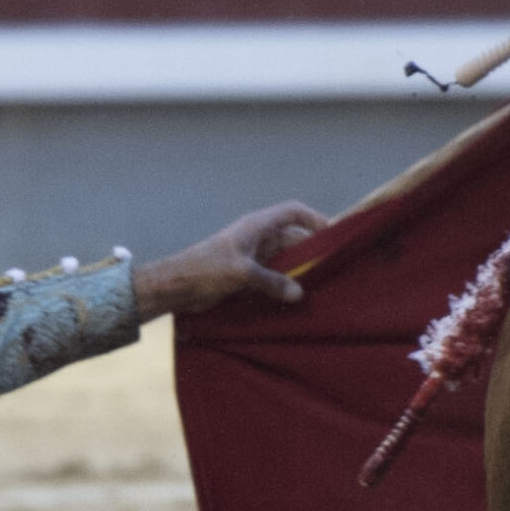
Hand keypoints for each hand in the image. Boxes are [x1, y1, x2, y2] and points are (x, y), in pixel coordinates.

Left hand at [129, 202, 327, 318]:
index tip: (333, 233)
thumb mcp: (242, 273)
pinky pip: (274, 276)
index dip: (314, 218)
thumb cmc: (205, 269)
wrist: (176, 286)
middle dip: (311, 251)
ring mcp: (253, 257)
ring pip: (285, 260)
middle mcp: (258, 238)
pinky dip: (285, 284)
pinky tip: (296, 298)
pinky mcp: (248, 275)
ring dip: (299, 271)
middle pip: (293, 238)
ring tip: (319, 284)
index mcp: (257, 226)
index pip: (293, 212)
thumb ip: (272, 281)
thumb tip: (298, 293)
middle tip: (333, 266)